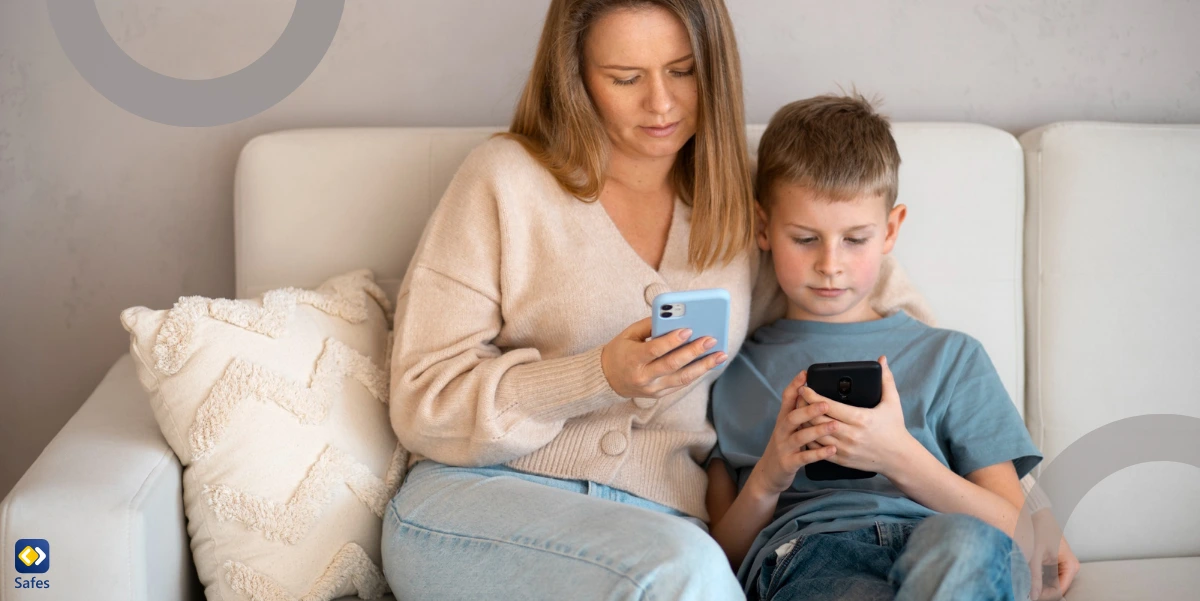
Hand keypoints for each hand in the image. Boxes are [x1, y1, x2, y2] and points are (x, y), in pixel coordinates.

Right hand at [600, 318, 726, 398]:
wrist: (607, 378)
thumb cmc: (620, 350)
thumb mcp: (628, 334)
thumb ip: (650, 325)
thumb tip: (675, 317)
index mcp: (632, 359)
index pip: (654, 350)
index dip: (671, 341)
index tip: (688, 330)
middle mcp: (643, 376)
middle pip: (672, 364)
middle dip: (693, 352)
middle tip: (711, 340)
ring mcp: (652, 388)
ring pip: (682, 378)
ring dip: (703, 367)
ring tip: (720, 355)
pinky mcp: (659, 394)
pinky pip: (681, 384)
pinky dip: (696, 373)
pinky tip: (709, 363)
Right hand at [747, 370, 836, 495]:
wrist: (768, 474)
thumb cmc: (784, 448)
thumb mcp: (787, 428)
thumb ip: (798, 413)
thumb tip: (814, 395)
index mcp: (783, 420)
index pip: (787, 398)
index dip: (795, 385)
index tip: (805, 373)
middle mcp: (782, 431)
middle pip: (792, 416)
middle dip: (809, 409)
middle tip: (826, 404)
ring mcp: (784, 447)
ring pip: (800, 436)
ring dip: (818, 430)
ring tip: (835, 425)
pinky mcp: (788, 463)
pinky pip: (804, 457)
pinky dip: (818, 453)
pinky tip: (832, 449)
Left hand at [799, 356, 918, 476]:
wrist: (899, 459)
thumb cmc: (895, 428)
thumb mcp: (893, 402)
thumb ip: (886, 380)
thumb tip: (882, 359)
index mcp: (861, 418)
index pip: (829, 405)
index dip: (812, 396)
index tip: (804, 388)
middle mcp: (851, 434)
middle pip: (818, 419)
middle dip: (804, 407)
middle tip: (798, 398)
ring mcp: (845, 448)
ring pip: (815, 434)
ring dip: (804, 423)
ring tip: (798, 412)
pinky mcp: (842, 459)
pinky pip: (819, 449)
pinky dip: (810, 438)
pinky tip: (805, 430)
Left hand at [1027, 510, 1079, 599]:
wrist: (1035, 512)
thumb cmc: (1039, 528)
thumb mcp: (1035, 554)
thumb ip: (1034, 576)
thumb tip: (1033, 596)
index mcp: (1071, 566)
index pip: (1059, 590)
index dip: (1043, 595)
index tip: (1028, 595)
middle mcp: (1068, 567)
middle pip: (1054, 588)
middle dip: (1039, 590)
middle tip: (1022, 590)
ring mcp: (1060, 565)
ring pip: (1048, 583)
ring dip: (1035, 584)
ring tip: (1021, 581)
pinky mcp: (1052, 563)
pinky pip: (1044, 576)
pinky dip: (1035, 577)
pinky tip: (1024, 574)